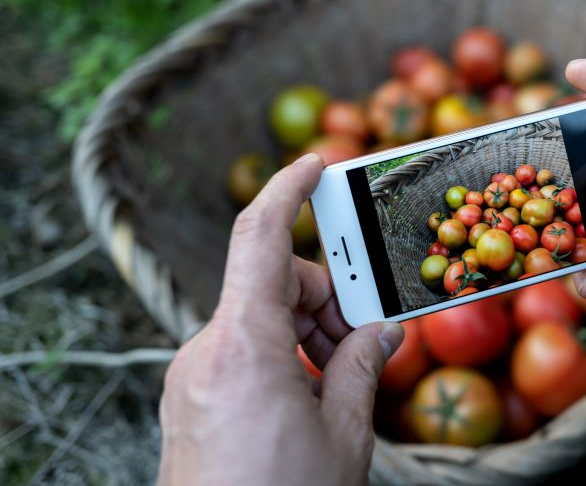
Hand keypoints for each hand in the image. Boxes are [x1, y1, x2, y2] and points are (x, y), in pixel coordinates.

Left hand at [158, 154, 403, 485]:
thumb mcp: (342, 432)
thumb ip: (362, 364)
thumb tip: (383, 329)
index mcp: (243, 346)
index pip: (260, 237)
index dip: (288, 190)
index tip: (316, 165)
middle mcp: (206, 350)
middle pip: (273, 284)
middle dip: (326, 299)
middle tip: (364, 339)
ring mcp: (193, 373)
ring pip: (259, 318)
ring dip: (307, 333)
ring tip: (338, 384)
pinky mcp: (191, 394)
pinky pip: (242, 349)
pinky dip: (282, 355)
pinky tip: (308, 396)